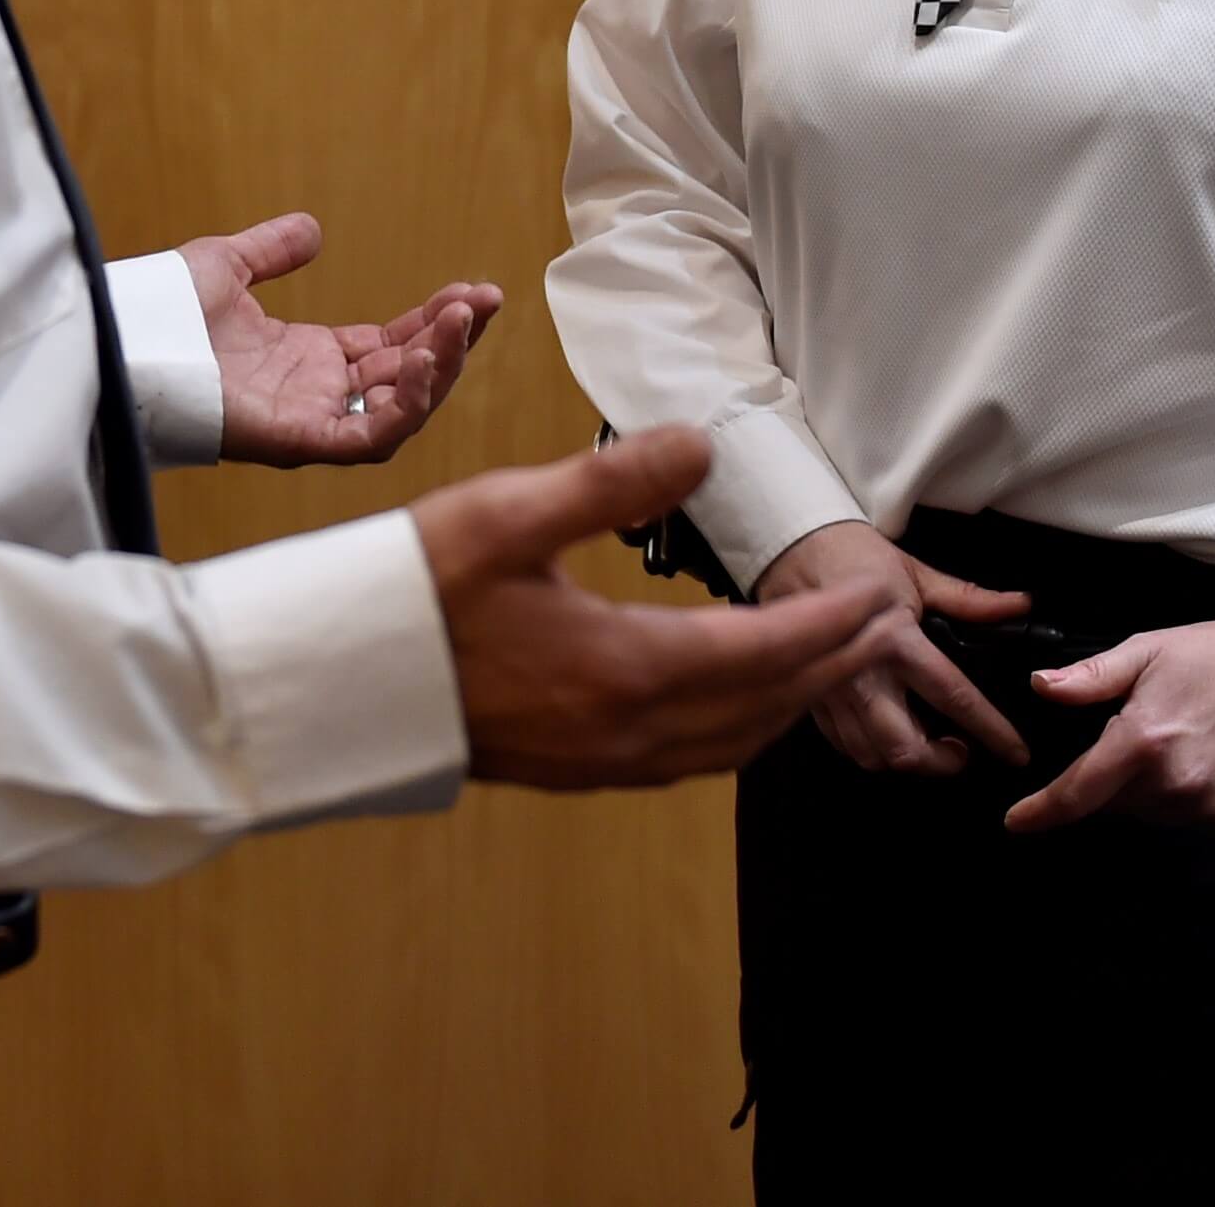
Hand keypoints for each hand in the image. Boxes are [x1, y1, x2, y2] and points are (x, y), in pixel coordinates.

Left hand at [176, 212, 501, 467]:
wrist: (125, 341)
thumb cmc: (160, 315)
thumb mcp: (227, 266)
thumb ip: (272, 250)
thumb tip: (313, 229)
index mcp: (307, 359)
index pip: (390, 346)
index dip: (432, 321)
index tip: (470, 291)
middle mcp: (317, 394)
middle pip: (407, 377)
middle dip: (452, 343)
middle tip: (484, 301)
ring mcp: (310, 419)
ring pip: (400, 410)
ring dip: (439, 370)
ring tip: (461, 324)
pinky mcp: (299, 439)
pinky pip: (368, 437)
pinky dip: (403, 405)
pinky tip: (422, 361)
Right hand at [412, 428, 910, 788]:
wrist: (334, 682)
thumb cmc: (413, 592)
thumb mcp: (510, 515)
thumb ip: (612, 481)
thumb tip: (701, 444)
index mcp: (626, 668)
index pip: (766, 652)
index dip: (831, 627)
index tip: (881, 601)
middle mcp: (626, 730)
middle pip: (762, 708)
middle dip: (829, 669)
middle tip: (879, 634)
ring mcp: (599, 761)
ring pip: (727, 744)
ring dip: (786, 706)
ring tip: (821, 669)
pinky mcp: (571, 770)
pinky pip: (684, 761)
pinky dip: (732, 731)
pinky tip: (727, 708)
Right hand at [750, 520, 1032, 775]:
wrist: (791, 548)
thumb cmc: (854, 557)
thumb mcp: (917, 574)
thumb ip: (970, 599)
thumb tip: (1020, 604)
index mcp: (898, 640)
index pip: (954, 698)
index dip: (991, 731)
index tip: (1015, 753)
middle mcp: (865, 674)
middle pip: (905, 749)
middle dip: (940, 763)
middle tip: (960, 750)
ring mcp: (833, 691)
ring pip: (872, 755)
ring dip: (905, 760)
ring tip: (926, 743)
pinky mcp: (812, 697)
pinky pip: (844, 744)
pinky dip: (871, 751)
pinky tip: (888, 734)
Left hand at [1001, 612, 1214, 836]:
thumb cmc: (1214, 656)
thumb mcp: (1145, 651)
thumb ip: (1090, 678)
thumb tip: (1040, 687)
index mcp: (1144, 742)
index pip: (1078, 793)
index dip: (1042, 812)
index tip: (1016, 822)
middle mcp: (1176, 784)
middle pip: (1115, 805)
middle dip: (1109, 781)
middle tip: (1134, 741)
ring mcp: (1211, 808)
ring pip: (1153, 816)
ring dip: (1147, 793)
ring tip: (1173, 747)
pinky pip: (1192, 821)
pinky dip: (1185, 801)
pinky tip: (1202, 764)